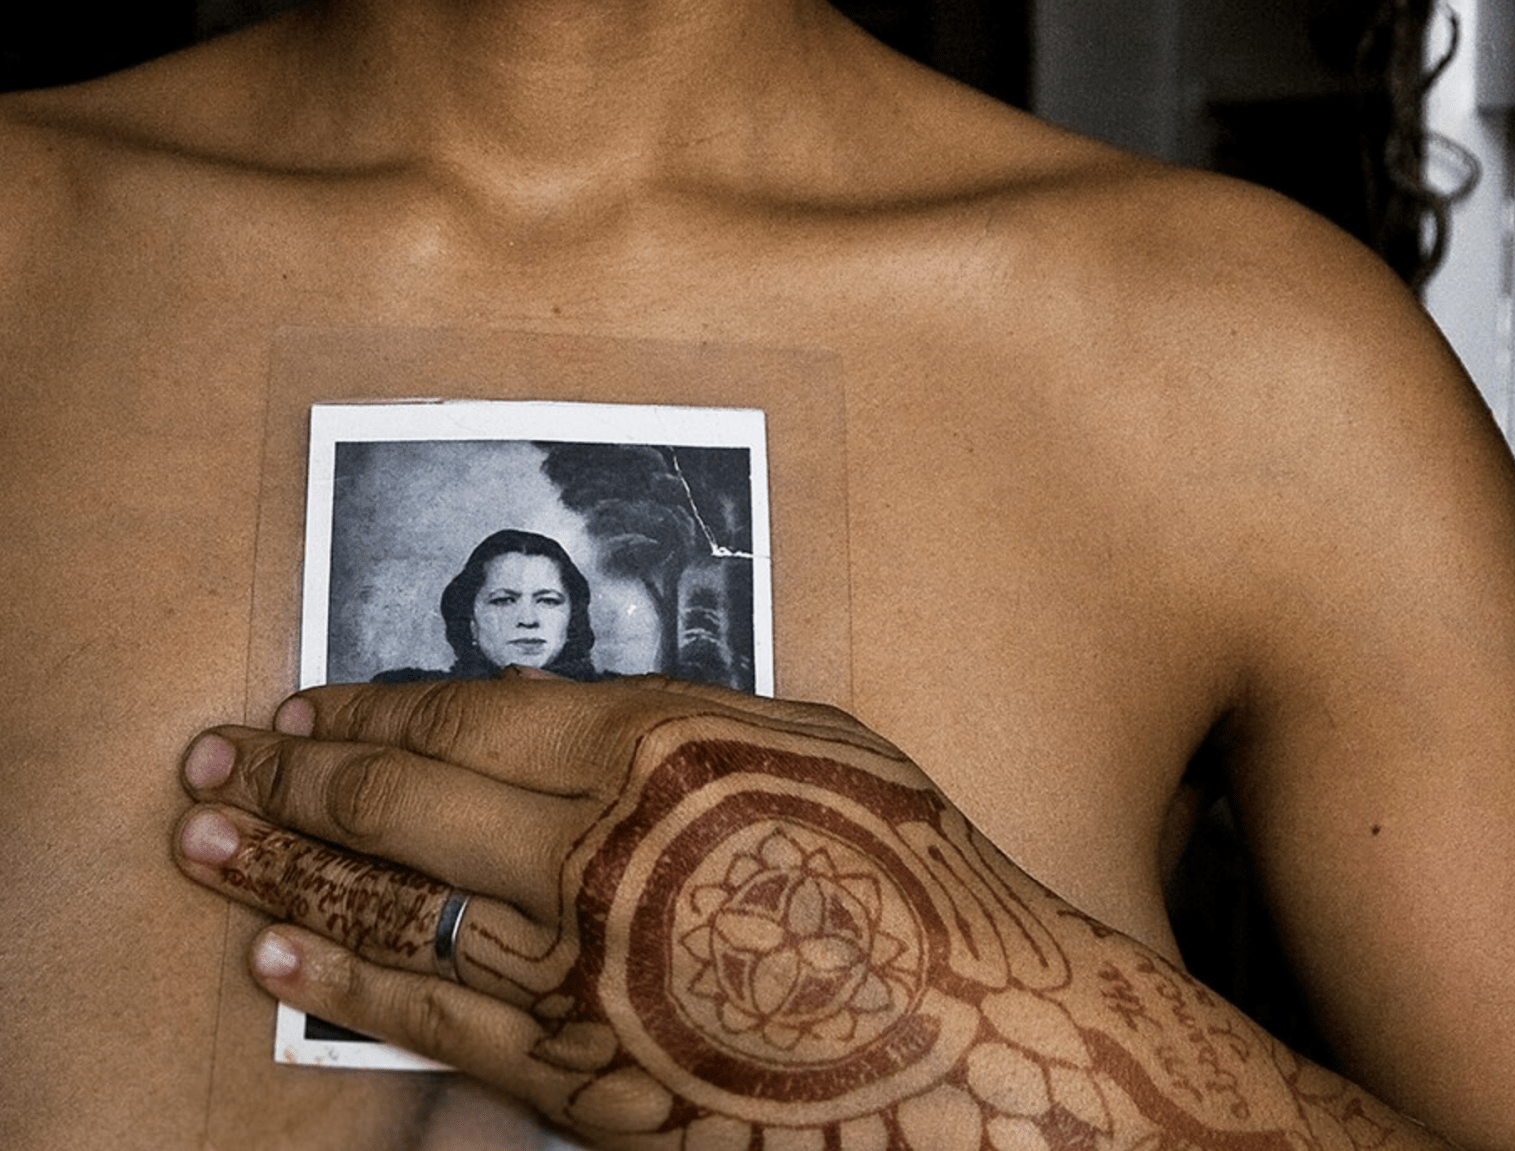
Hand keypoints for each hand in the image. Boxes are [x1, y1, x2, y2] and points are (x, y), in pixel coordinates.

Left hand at [174, 675, 1446, 1149]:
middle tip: (211, 765)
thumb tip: (565, 720)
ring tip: (202, 847)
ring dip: (278, 874)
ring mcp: (571, 967)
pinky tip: (271, 960)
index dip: (362, 709)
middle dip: (285, 782)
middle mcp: (586, 848)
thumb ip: (675, 720)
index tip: (302, 705)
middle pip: (392, 806)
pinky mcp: (575, 1072)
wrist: (970, 1042)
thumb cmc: (909, 873)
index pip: (457, 715)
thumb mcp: (805, 742)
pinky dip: (338, 987)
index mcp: (648, 743)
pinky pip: (428, 1021)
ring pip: (383, 911)